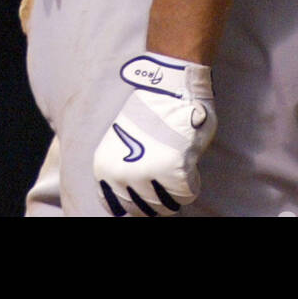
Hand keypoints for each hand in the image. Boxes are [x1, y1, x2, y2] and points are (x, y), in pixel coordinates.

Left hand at [93, 53, 215, 215]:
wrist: (168, 87)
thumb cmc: (149, 113)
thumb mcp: (123, 142)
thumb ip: (123, 168)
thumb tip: (127, 203)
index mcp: (106, 169)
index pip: (120, 209)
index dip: (137, 207)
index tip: (147, 199)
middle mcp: (122, 176)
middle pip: (147, 210)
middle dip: (159, 201)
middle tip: (166, 180)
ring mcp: (147, 175)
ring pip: (168, 206)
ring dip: (175, 191)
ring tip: (177, 168)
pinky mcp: (173, 172)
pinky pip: (187, 194)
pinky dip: (192, 181)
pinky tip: (188, 161)